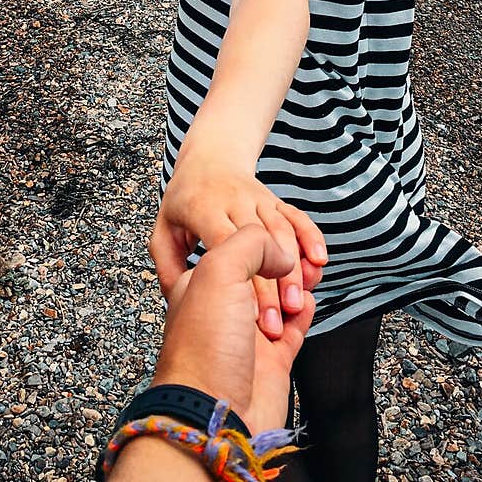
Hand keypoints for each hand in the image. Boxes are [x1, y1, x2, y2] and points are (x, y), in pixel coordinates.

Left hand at [149, 160, 326, 339]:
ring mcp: (257, 198)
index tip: (250, 314)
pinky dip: (311, 239)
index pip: (226, 244)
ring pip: (281, 230)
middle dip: (270, 284)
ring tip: (294, 304)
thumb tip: (183, 298)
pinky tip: (317, 262)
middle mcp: (232, 201)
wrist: (209, 158)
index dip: (240, 279)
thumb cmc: (184, 201)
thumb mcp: (163, 233)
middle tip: (274, 324)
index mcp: (202, 209)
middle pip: (258, 241)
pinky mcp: (274, 200)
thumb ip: (169, 267)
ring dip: (293, 268)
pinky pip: (298, 218)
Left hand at [151, 224, 316, 434]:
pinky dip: (305, 311)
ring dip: (296, 285)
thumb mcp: (217, 271)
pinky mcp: (273, 361)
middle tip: (298, 258)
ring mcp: (249, 334)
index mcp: (202, 283)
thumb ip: (251, 244)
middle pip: (261, 271)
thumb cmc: (204, 348)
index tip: (280, 234)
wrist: (215, 416)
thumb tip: (281, 253)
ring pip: (282, 296)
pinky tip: (307, 302)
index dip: (261, 239)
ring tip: (306, 278)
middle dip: (283, 263)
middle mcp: (224, 307)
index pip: (235, 245)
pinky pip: (295, 327)